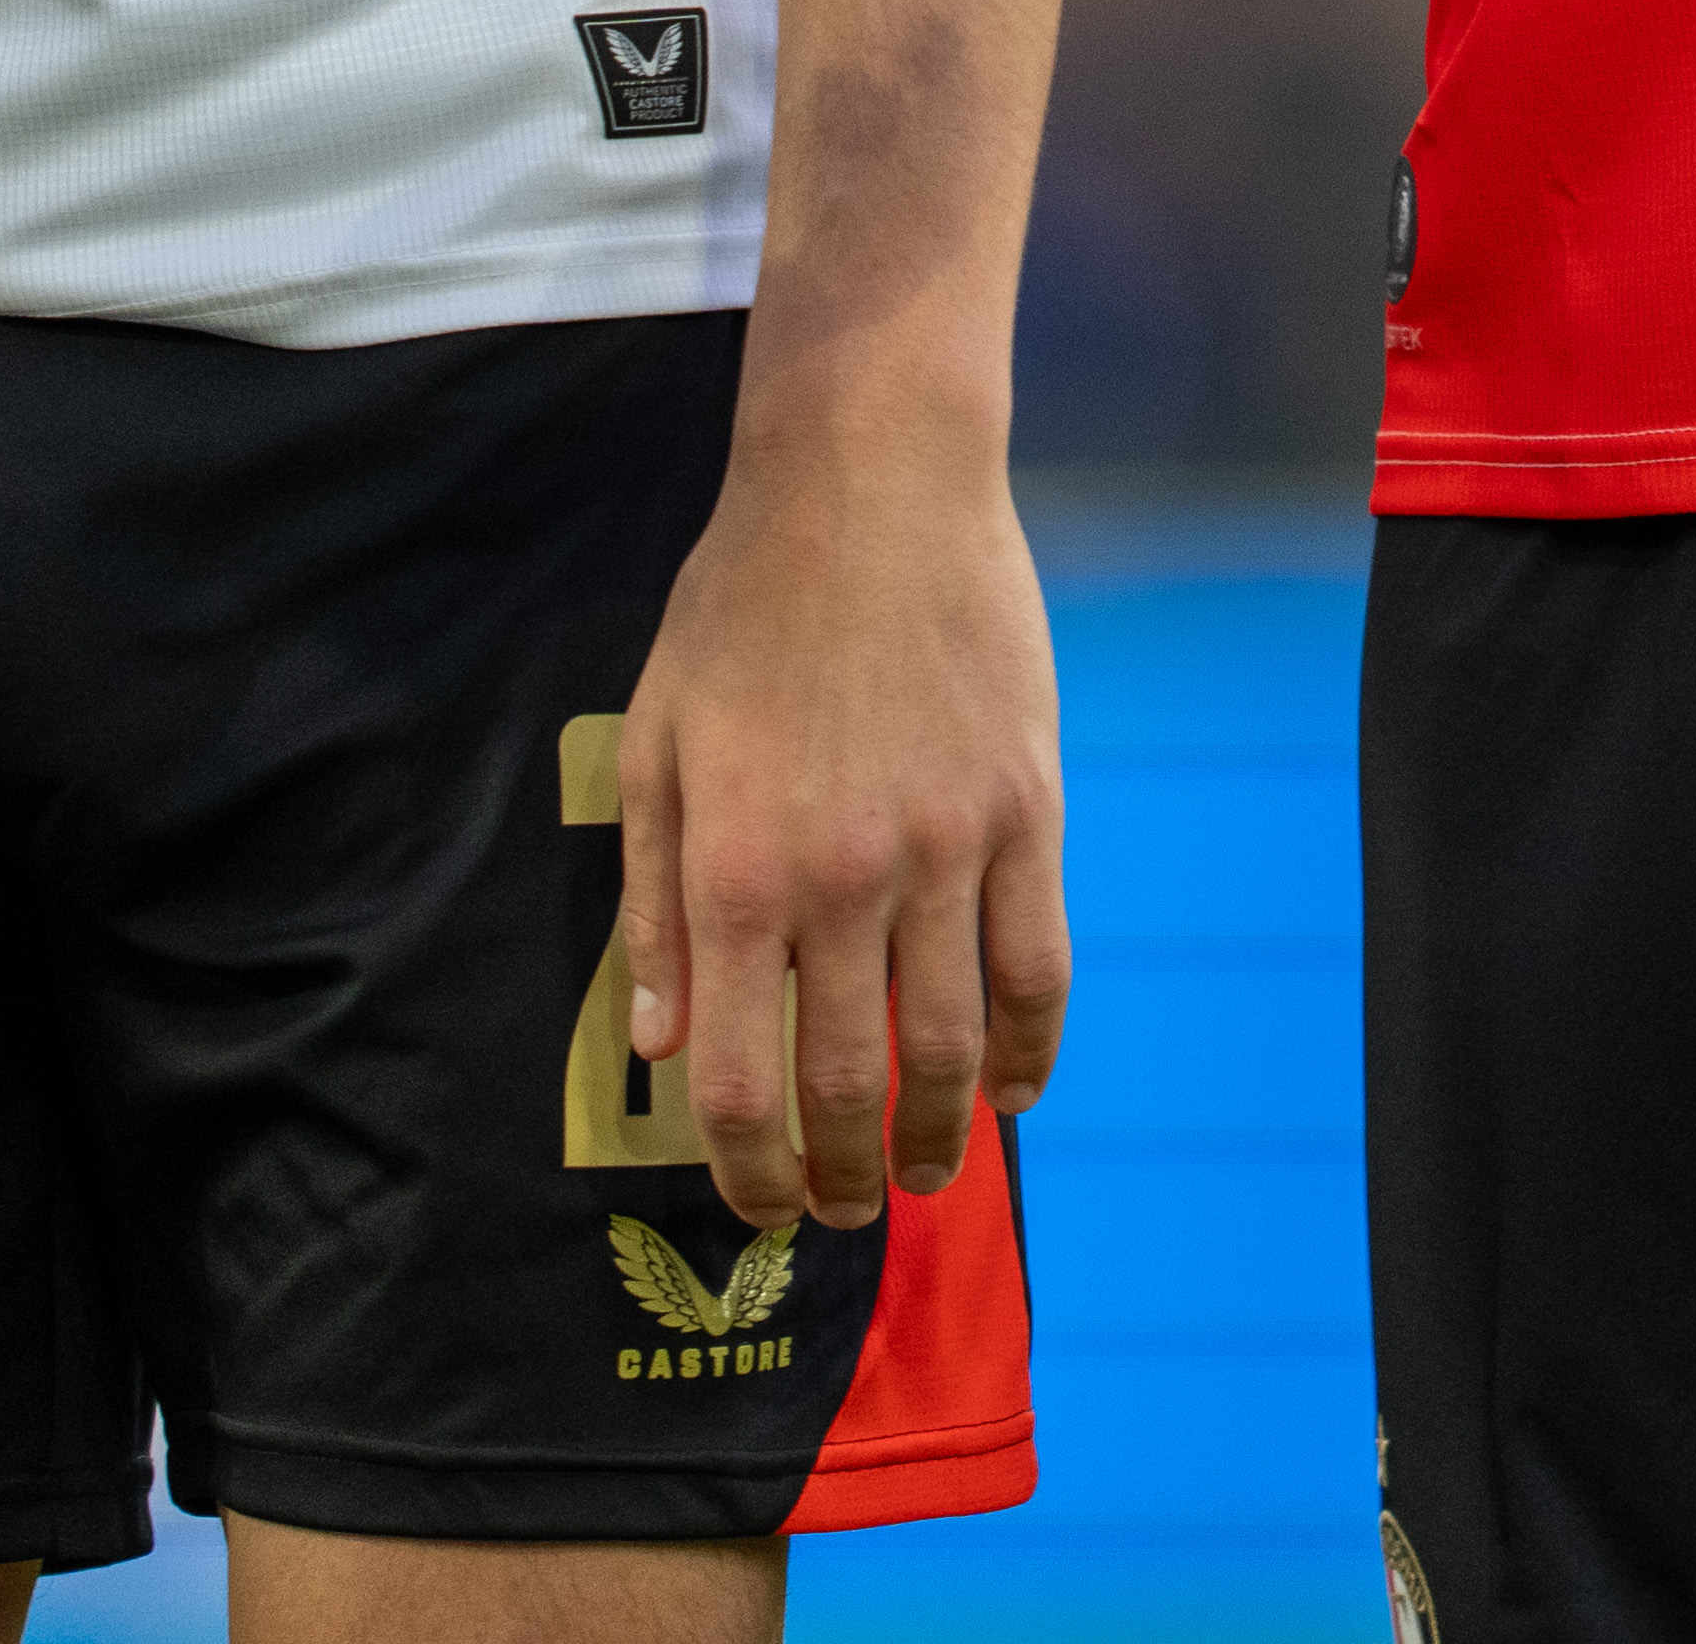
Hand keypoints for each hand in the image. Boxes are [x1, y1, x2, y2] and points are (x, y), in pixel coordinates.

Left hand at [599, 420, 1069, 1226]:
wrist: (870, 484)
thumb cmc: (743, 606)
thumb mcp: (657, 744)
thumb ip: (656, 904)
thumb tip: (662, 1044)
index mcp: (737, 870)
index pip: (735, 1079)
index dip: (747, 1169)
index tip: (762, 1206)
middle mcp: (841, 878)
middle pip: (847, 1085)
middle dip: (844, 1177)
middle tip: (848, 1211)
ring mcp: (946, 847)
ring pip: (954, 1044)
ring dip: (943, 1135)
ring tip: (931, 1173)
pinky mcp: (1027, 810)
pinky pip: (1039, 965)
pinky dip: (1032, 1050)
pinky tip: (1015, 1089)